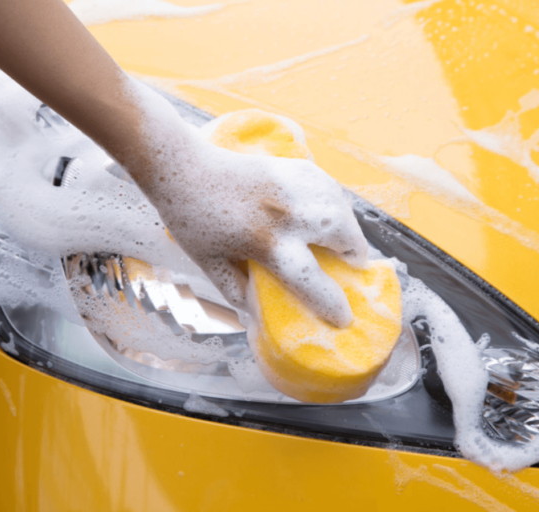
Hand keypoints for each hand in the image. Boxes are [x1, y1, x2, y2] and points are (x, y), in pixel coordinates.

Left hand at [150, 142, 367, 327]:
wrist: (184, 167)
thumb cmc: (192, 219)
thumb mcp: (211, 264)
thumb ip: (237, 291)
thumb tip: (258, 316)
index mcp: (267, 243)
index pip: (314, 281)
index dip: (333, 304)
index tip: (344, 317)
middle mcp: (289, 215)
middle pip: (346, 237)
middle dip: (354, 257)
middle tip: (348, 266)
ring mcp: (295, 187)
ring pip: (344, 210)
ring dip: (349, 229)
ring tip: (341, 240)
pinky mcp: (294, 167)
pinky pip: (331, 188)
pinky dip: (335, 204)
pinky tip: (325, 213)